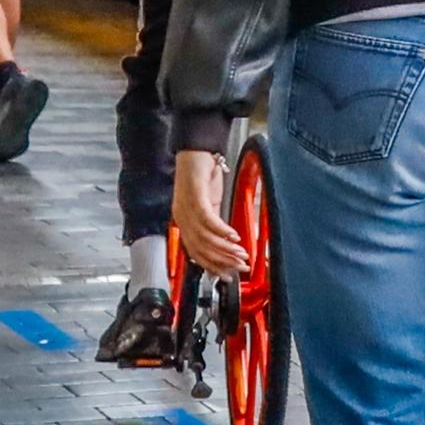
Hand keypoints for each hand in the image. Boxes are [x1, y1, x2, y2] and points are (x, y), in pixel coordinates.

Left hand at [173, 150, 244, 274]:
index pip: (195, 253)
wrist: (196, 149)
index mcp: (184, 222)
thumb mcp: (210, 204)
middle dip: (223, 261)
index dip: (213, 267)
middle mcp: (182, 218)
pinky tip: (234, 236)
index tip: (228, 275)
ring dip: (226, 249)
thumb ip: (215, 223)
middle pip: (201, 249)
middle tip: (240, 267)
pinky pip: (209, 221)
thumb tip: (228, 242)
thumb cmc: (203, 174)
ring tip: (241, 253)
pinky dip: (223, 231)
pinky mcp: (195, 197)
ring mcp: (186, 208)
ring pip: (205, 238)